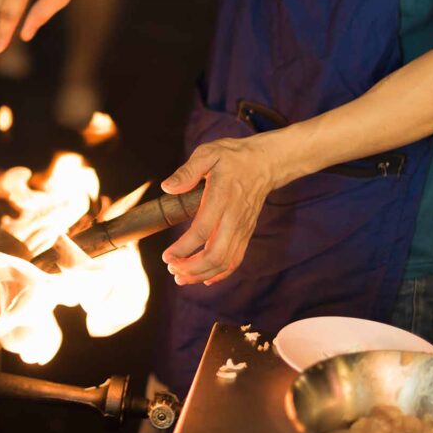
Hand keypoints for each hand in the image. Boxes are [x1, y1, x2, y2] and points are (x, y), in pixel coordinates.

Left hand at [161, 136, 280, 285]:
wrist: (266, 163)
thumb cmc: (233, 157)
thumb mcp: (208, 153)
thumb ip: (187, 171)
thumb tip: (167, 187)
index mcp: (222, 198)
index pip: (202, 231)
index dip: (183, 248)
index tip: (166, 256)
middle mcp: (234, 218)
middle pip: (215, 254)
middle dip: (191, 268)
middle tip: (171, 269)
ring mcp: (242, 228)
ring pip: (225, 262)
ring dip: (202, 274)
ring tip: (180, 277)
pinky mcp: (247, 233)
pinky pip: (235, 260)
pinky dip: (220, 274)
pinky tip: (203, 278)